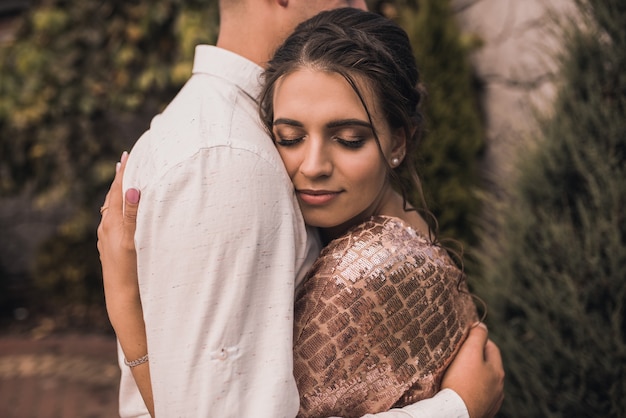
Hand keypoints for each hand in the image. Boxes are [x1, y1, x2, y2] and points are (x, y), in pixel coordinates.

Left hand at [97, 151, 140, 298]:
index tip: (126, 156)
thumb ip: (130, 215)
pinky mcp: (111, 248)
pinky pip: (112, 222)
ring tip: (122, 184)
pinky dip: (118, 210)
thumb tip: (130, 189)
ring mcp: (107, 239)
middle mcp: (106, 228)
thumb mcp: (132, 240)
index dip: (123, 173)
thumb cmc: (130, 270)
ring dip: (117, 195)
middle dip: (119, 180)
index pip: (117, 192)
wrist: (122, 297)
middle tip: (125, 163)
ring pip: (111, 210)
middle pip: (111, 198)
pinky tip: (120, 215)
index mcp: (111, 223)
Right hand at [441, 323, 504, 417]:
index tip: (465, 339)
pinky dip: (471, 390)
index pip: (491, 347)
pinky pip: (478, 396)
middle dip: (476, 358)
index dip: (478, 340)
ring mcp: (491, 401)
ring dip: (474, 376)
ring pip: (484, 382)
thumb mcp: (469, 352)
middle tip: (459, 355)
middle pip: (489, 366)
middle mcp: (498, 387)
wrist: (456, 413)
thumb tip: (482, 324)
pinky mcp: (482, 411)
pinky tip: (461, 390)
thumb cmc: (461, 381)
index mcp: (498, 371)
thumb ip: (477, 336)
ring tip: (458, 373)